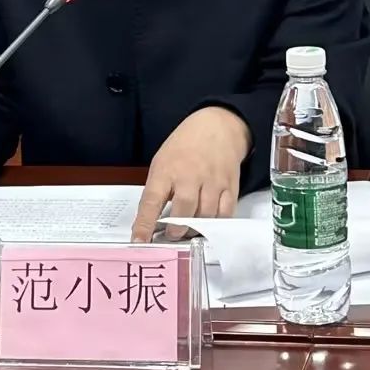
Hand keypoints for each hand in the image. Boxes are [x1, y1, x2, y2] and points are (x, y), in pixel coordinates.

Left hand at [131, 108, 251, 243]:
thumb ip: (157, 190)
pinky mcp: (230, 186)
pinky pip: (225, 213)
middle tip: (172, 234)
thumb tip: (150, 223)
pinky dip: (216, 223)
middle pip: (184, 211)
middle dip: (176, 230)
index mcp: (166, 169)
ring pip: (206, 216)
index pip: (151, 201)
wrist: (216, 127)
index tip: (139, 241)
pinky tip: (208, 222)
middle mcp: (190, 175)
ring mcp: (212, 181)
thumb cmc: (184, 147)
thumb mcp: (162, 162)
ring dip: (195, 229)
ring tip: (188, 229)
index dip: (144, 224)